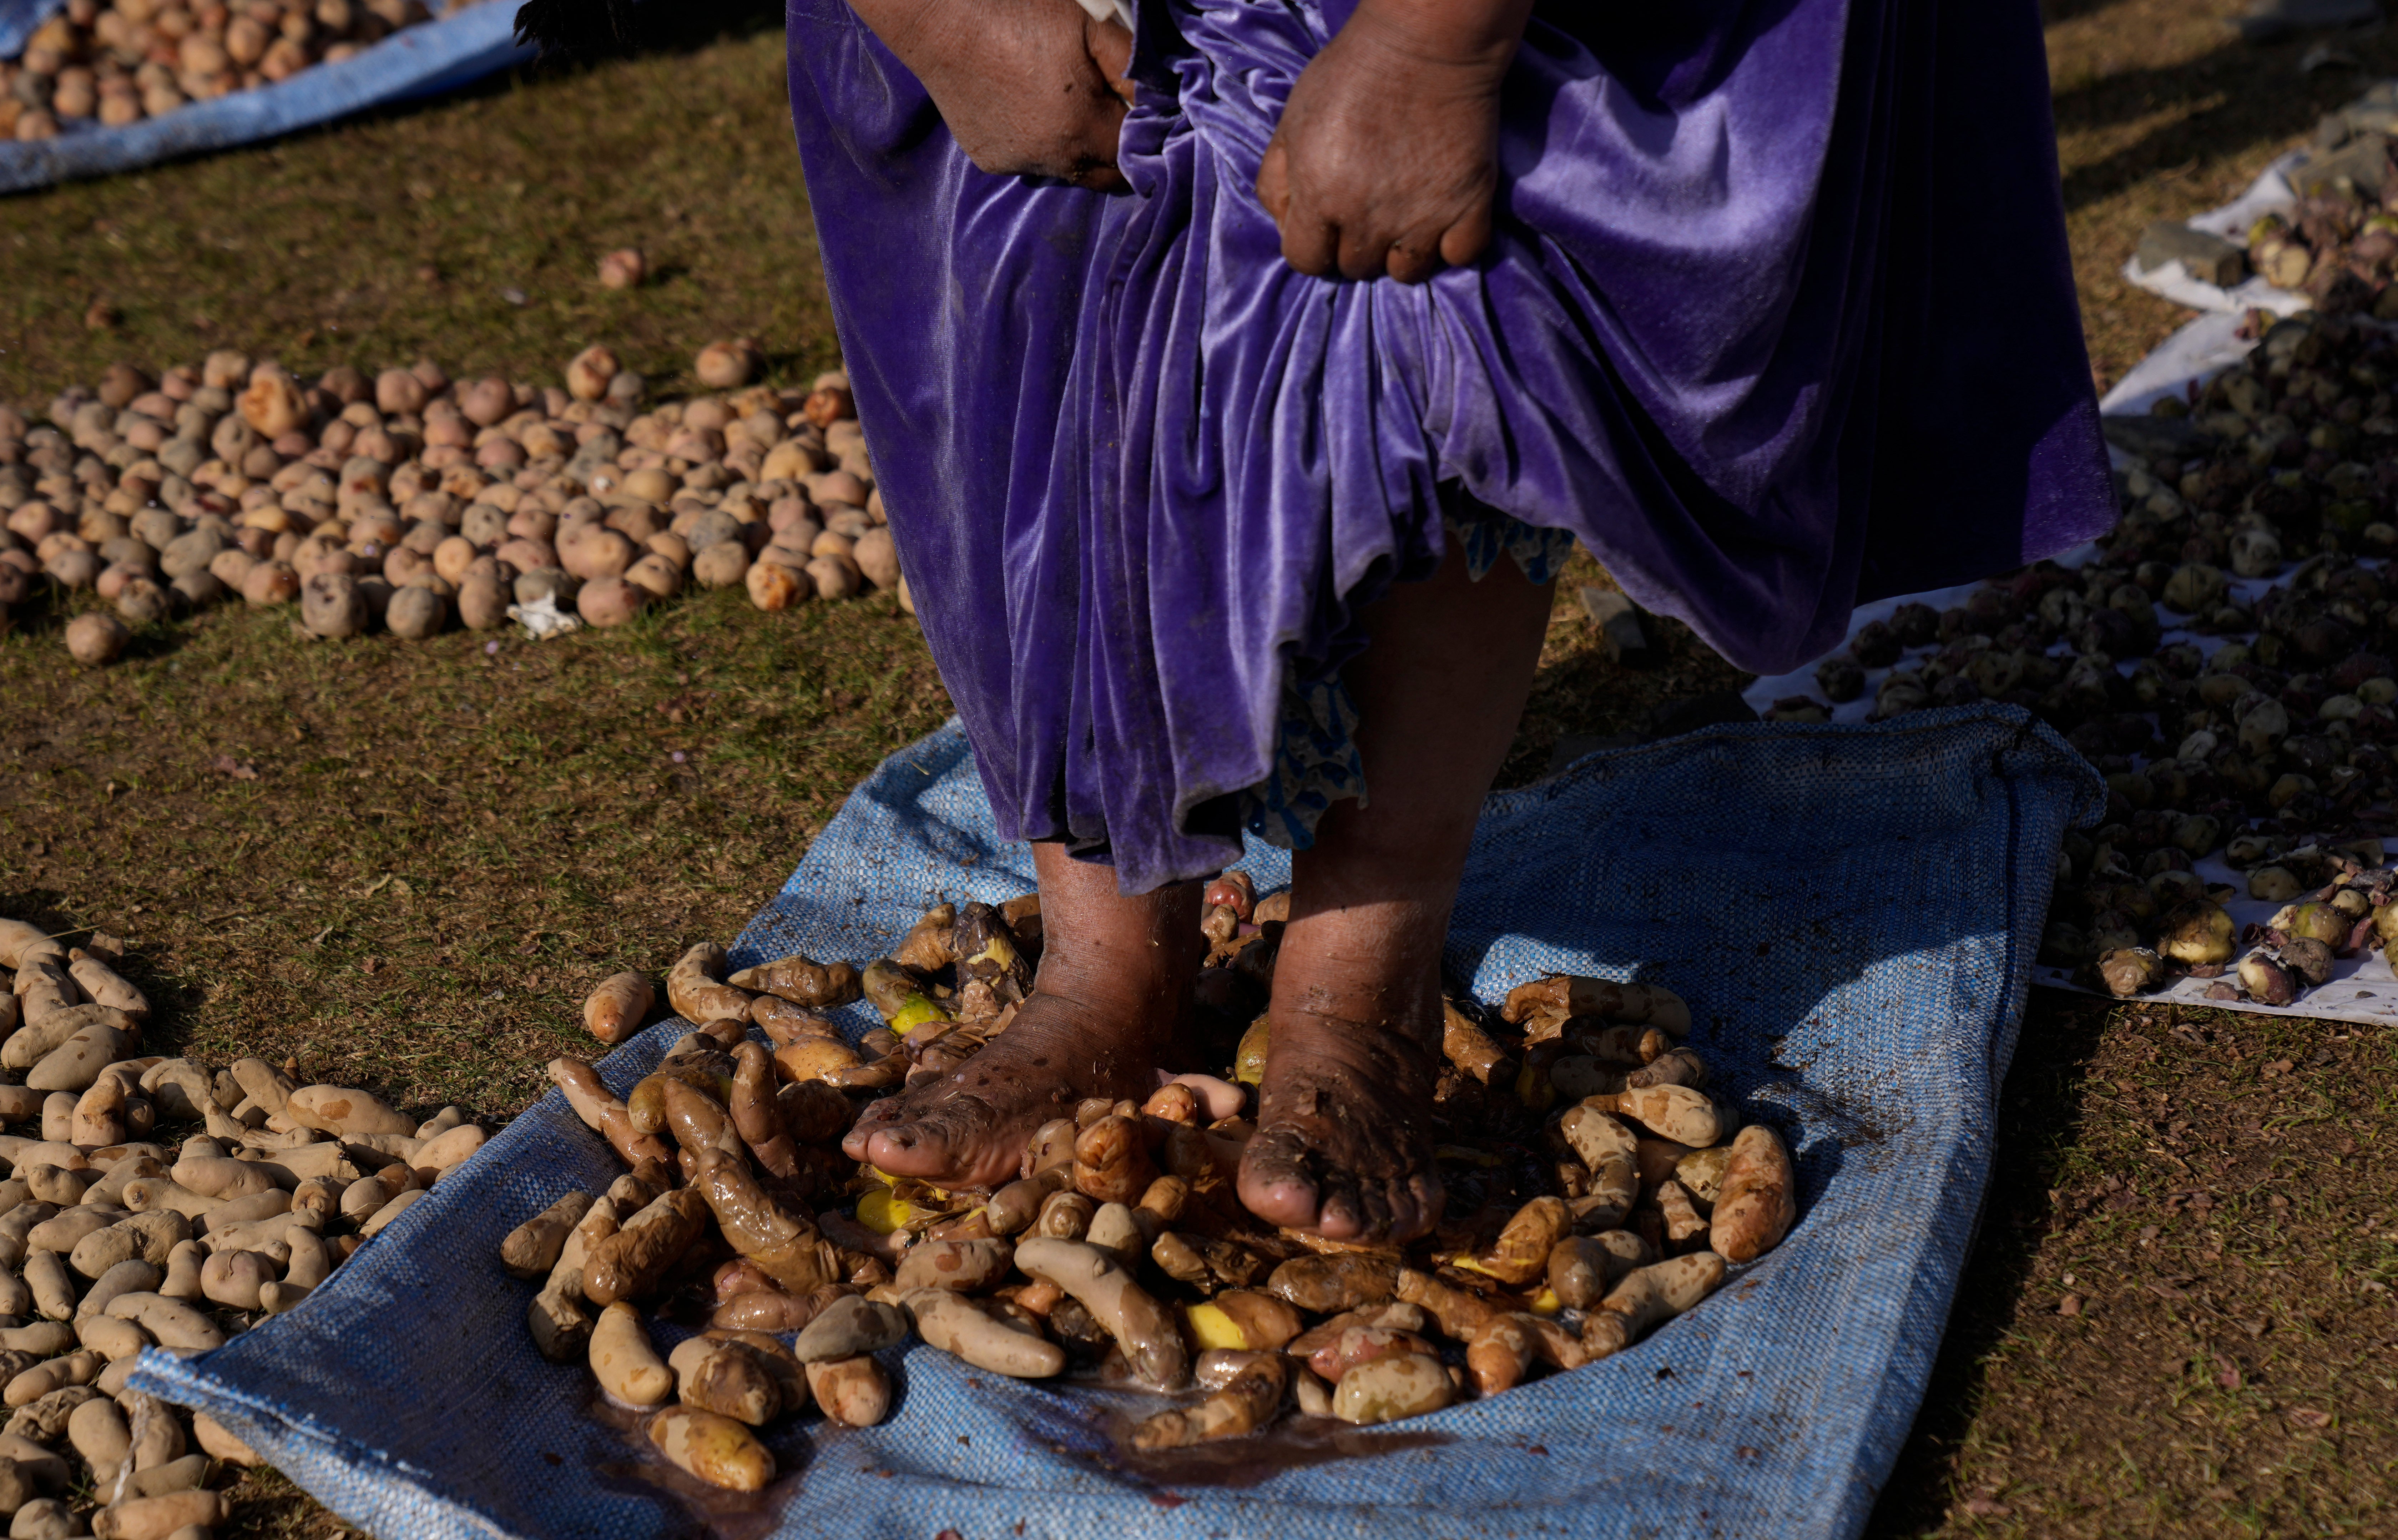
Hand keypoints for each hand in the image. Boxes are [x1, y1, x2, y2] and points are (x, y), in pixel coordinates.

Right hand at [849, 0, 1133, 190]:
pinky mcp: (989, 160)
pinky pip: (1030, 161)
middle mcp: (1050, 160)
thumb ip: (1129, 65)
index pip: (1134, 158)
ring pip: (1066, 170)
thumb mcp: (1089, 27)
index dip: (1148, 140)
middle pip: (1102, 176)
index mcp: (1080, 130)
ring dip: (1076, 148)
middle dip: (1118, 156)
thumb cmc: (1017, 14)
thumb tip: (1159, 98)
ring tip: (1066, 105)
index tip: (1149, 121)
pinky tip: (1027, 107)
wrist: (941, 22)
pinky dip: (1039, 143)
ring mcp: (1016, 164)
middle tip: (1118, 121)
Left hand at [1256, 0, 1531, 281]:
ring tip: (1403, 217)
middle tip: (1367, 206)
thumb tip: (1285, 225)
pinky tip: (1441, 217)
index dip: (1312, 245)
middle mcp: (1368, 220)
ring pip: (1406, 272)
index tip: (1324, 223)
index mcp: (1320, 198)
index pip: (1306, 261)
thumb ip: (1277, 180)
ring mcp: (1422, 219)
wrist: (1427, 43)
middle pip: (1356, 268)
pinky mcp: (1469, 207)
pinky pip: (1459, 256)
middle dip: (1354, 245)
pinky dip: (1450, 245)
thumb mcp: (1291, 121)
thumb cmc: (1352, 75)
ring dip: (1401, 253)